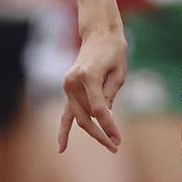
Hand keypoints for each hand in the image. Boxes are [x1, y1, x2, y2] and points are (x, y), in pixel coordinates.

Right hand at [58, 29, 127, 153]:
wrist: (99, 34)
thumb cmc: (113, 51)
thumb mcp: (119, 73)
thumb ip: (110, 95)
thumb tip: (104, 118)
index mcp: (88, 76)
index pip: (99, 110)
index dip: (109, 126)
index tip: (119, 140)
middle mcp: (73, 82)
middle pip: (86, 116)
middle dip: (101, 134)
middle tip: (116, 146)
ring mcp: (68, 86)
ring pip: (79, 117)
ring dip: (93, 131)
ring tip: (109, 145)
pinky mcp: (68, 89)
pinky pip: (66, 113)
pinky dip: (64, 130)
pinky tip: (61, 148)